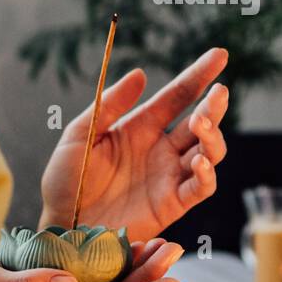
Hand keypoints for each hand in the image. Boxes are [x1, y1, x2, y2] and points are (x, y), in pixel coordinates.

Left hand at [40, 48, 230, 243]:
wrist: (61, 226)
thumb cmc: (66, 181)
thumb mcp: (80, 135)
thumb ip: (109, 106)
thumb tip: (140, 74)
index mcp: (140, 127)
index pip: (178, 96)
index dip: (198, 75)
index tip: (219, 55)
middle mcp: (161, 150)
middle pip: (200, 122)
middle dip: (214, 105)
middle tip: (219, 92)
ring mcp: (168, 177)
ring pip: (209, 152)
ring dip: (212, 137)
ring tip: (201, 123)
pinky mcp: (171, 204)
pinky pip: (200, 188)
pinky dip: (207, 174)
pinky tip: (198, 161)